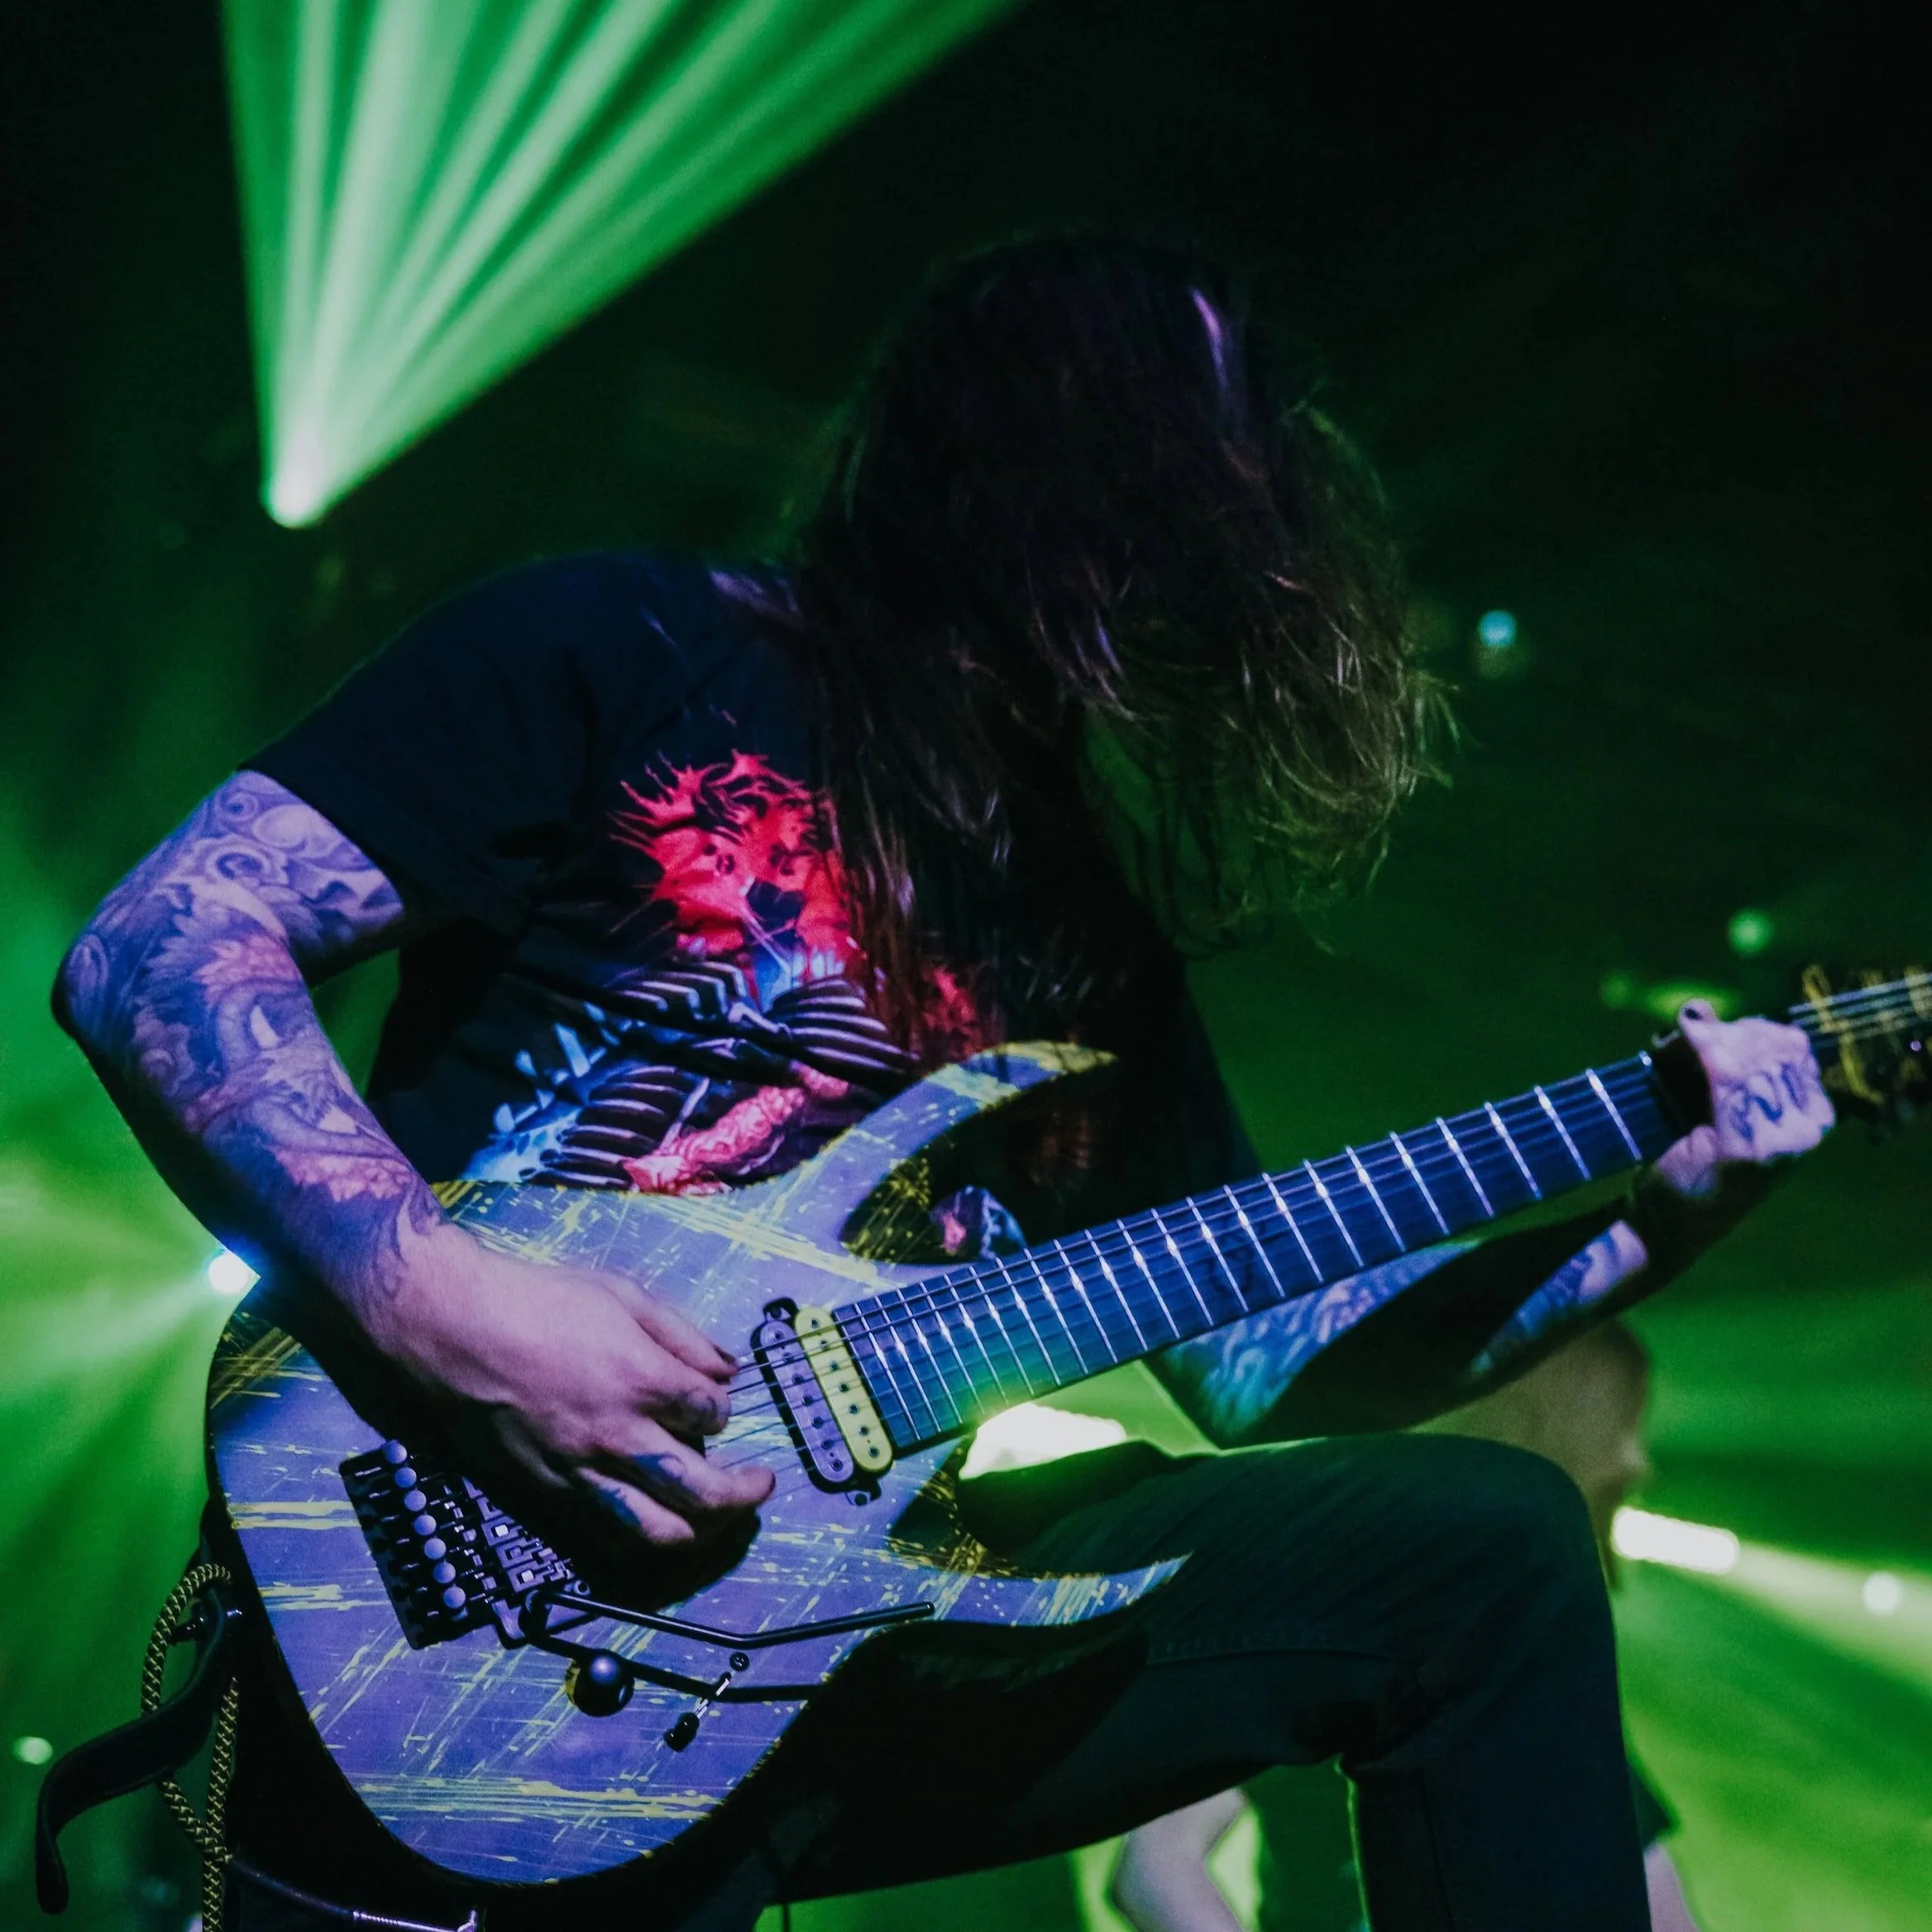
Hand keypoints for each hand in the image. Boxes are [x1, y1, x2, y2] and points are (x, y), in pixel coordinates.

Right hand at [372, 1225, 773, 1547]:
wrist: (453, 1329)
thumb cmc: (538, 1301)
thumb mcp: (623, 1294)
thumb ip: (683, 1335)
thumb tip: (728, 1369)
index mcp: (641, 1379)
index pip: (713, 1414)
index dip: (724, 1409)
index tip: (713, 1401)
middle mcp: (617, 1436)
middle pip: (703, 1492)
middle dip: (744, 1494)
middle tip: (761, 1485)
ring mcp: (581, 1472)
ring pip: (659, 1533)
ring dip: (703, 1531)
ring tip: (719, 1518)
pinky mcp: (548, 1494)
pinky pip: (607, 1537)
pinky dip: (643, 1538)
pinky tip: (658, 1521)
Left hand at [1651, 998, 1834, 1203]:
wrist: (1663, 1224)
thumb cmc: (1687, 1162)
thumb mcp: (1717, 1108)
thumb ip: (1723, 1062)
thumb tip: (1699, 1007)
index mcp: (1812, 1117)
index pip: (1791, 1044)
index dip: (1745, 1029)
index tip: (1703, 1033)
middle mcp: (1807, 1128)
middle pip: (1771, 1043)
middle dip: (1722, 1033)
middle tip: (1679, 1041)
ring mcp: (1780, 1139)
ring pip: (1747, 1053)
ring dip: (1702, 1039)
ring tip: (1667, 1048)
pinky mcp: (1745, 1146)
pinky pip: (1726, 1070)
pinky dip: (1698, 1044)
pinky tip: (1679, 1036)